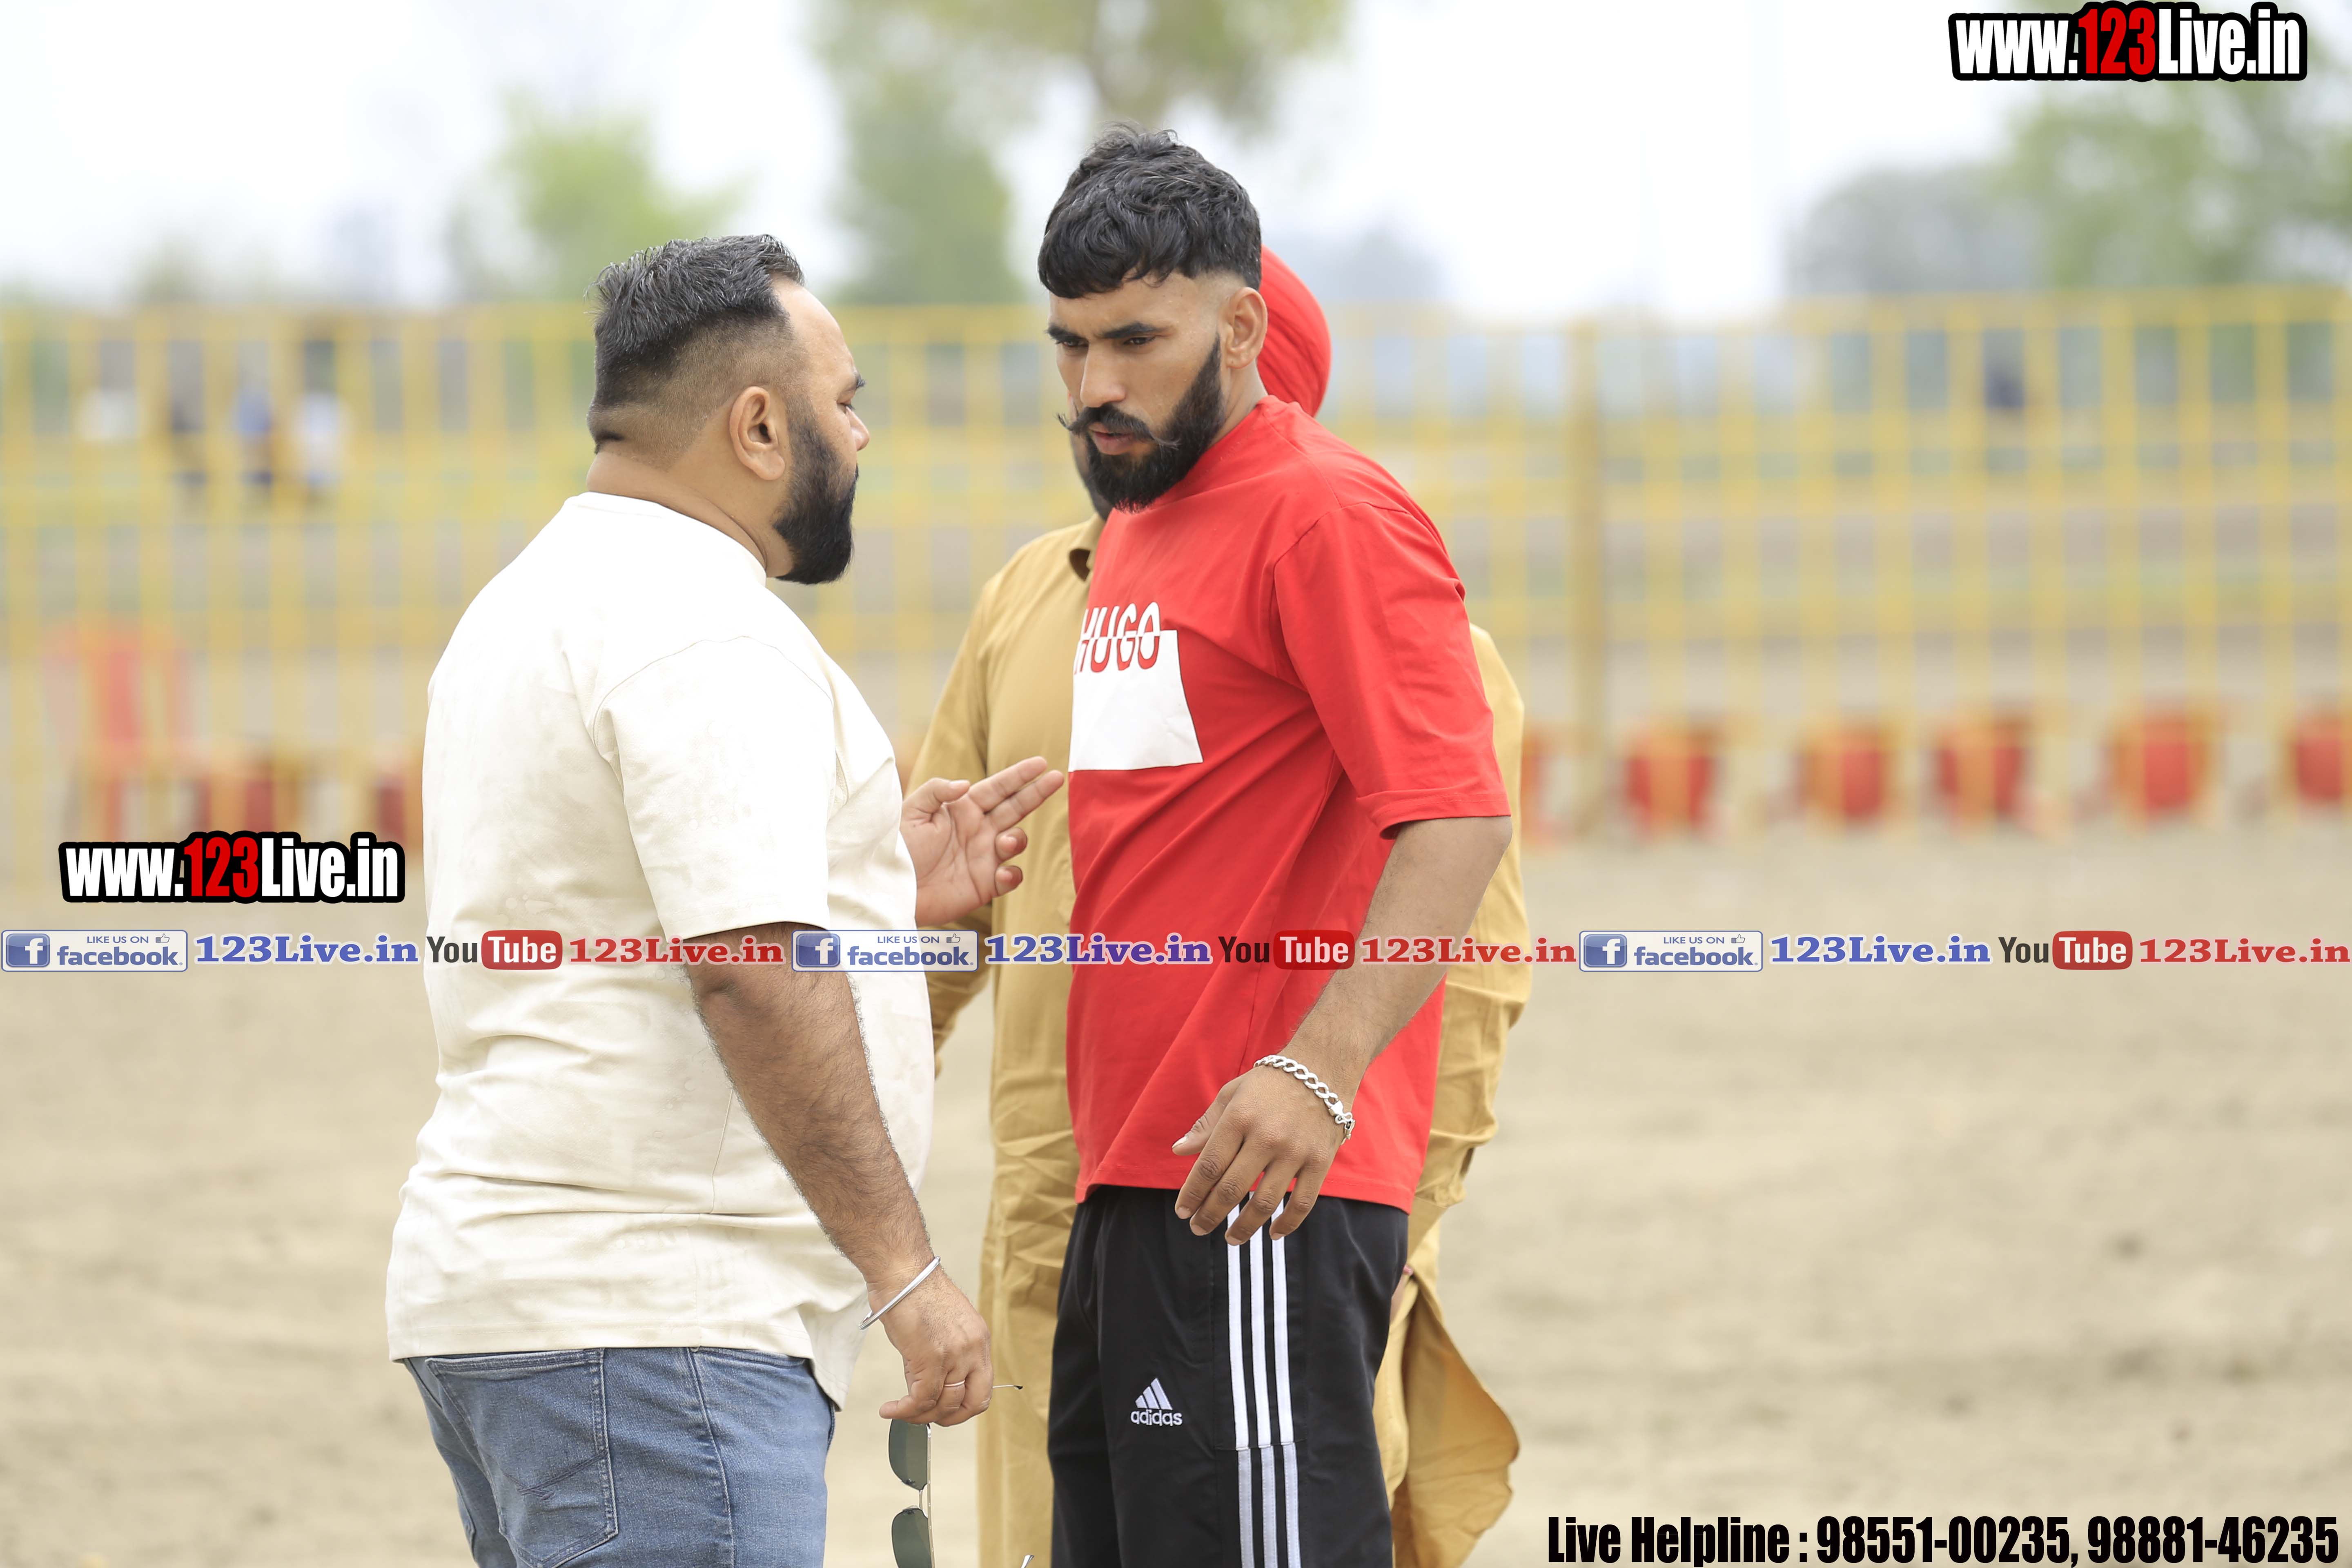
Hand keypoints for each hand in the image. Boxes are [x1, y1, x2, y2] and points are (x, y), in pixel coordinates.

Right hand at [872, 1264, 992, 1425]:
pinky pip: (921, 1399)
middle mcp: (973, 1349)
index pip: (983, 1389)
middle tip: (925, 1417)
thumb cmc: (914, 1292)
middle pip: (973, 1403)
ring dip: (919, 1415)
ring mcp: (954, 1355)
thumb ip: (943, 1357)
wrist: (902, 1272)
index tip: (942, 1409)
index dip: (963, 1407)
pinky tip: (890, 1410)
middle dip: (948, 1418)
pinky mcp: (930, 1359)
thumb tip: (925, 1387)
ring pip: (943, 1404)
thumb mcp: (942, 1327)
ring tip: (900, 1411)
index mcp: (979, 1339)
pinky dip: (904, 1411)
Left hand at [901, 757, 1064, 925]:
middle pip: (1016, 807)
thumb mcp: (910, 812)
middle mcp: (978, 830)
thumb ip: (937, 791)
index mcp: (962, 809)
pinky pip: (1011, 877)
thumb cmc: (896, 849)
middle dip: (1037, 792)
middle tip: (1058, 778)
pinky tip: (1001, 873)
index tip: (1041, 762)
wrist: (891, 890)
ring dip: (1017, 839)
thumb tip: (966, 783)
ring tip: (1004, 842)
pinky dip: (1012, 874)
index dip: (1019, 775)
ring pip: (1017, 841)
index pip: (997, 788)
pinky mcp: (985, 885)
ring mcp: (984, 857)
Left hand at [1171, 1064, 1347, 1244]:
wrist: (1323, 1066)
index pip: (1209, 1165)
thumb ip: (1206, 1125)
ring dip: (1244, 1227)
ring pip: (1265, 1203)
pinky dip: (1287, 1224)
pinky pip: (1302, 1203)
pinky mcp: (1320, 1161)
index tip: (1182, 1212)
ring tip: (1230, 1239)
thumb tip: (1179, 1152)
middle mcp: (1266, 1136)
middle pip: (1231, 1189)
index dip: (1192, 1193)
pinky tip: (1272, 1234)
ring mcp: (1295, 1151)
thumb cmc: (1270, 1083)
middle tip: (1198, 1229)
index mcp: (1239, 1118)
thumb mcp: (1233, 1094)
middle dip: (1210, 1215)